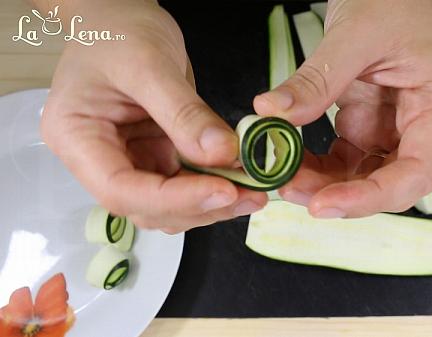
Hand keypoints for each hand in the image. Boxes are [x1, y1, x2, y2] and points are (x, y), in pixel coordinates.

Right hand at [41, 0, 266, 232]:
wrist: (119, 18)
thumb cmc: (117, 31)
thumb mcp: (150, 64)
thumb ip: (185, 113)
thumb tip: (223, 154)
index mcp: (76, 137)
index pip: (120, 189)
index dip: (173, 199)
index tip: (222, 191)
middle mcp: (99, 159)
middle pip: (147, 205)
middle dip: (200, 206)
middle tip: (250, 195)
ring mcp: (129, 160)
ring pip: (169, 204)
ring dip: (210, 204)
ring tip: (252, 191)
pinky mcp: (154, 155)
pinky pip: (184, 184)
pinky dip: (213, 186)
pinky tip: (241, 179)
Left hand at [253, 0, 431, 217]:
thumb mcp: (354, 35)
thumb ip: (316, 80)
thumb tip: (273, 114)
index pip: (416, 171)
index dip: (372, 197)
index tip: (326, 204)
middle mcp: (421, 124)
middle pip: (390, 182)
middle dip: (342, 193)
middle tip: (293, 189)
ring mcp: (393, 126)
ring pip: (363, 175)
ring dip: (324, 183)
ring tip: (283, 175)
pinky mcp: (369, 123)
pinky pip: (345, 157)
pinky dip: (317, 165)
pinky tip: (291, 160)